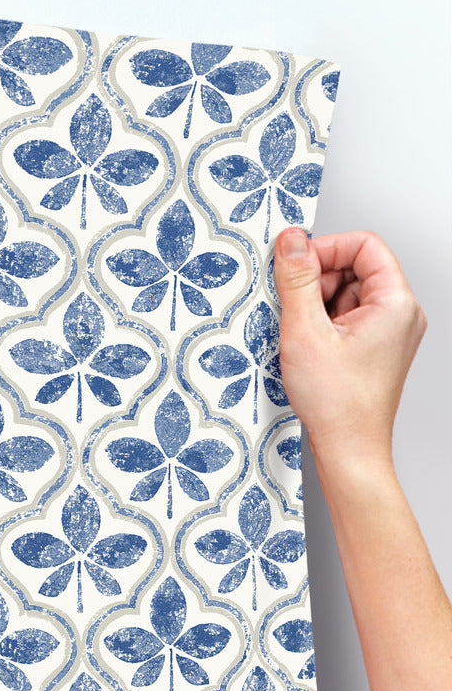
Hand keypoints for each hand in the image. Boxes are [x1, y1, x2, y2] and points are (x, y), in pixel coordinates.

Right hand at [272, 227, 426, 472]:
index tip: (294, 264)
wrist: (349, 449)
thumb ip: (297, 280)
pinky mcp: (373, 350)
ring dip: (315, 305)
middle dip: (317, 280)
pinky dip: (320, 325)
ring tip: (300, 334)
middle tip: (292, 306)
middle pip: (354, 269)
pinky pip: (345, 319)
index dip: (326, 249)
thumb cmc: (338, 403)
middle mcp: (399, 314)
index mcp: (395, 303)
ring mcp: (388, 333)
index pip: (364, 246)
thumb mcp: (305, 331)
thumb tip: (291, 241)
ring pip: (346, 295)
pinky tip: (305, 347)